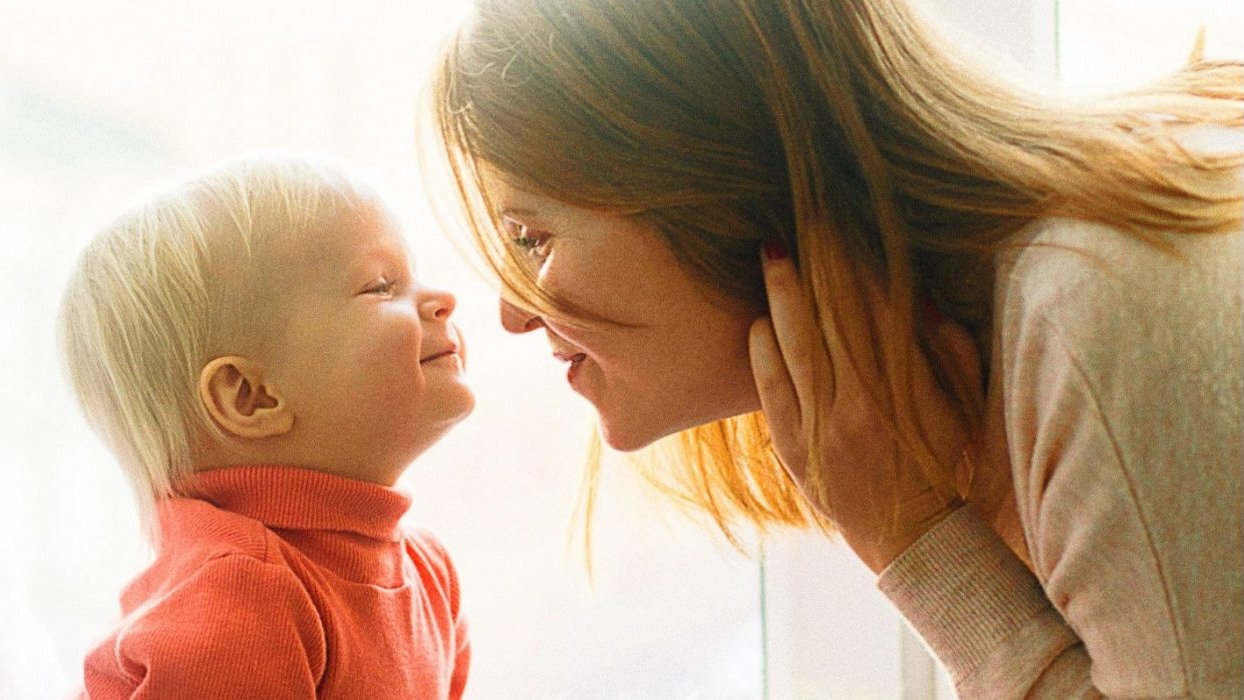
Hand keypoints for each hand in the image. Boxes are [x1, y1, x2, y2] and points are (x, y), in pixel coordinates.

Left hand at [748, 247, 983, 572]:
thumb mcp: (967, 413)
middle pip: (831, 314)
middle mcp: (860, 402)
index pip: (876, 306)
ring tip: (770, 251)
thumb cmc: (951, 473)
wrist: (919, 546)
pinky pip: (772, 392)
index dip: (858, 260)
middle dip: (816, 261)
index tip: (844, 222)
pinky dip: (764, 355)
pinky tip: (758, 321)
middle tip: (799, 214)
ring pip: (797, 345)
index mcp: (905, 388)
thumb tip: (922, 300)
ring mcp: (823, 426)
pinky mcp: (796, 450)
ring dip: (783, 294)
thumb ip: (952, 356)